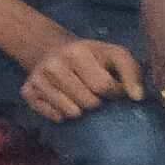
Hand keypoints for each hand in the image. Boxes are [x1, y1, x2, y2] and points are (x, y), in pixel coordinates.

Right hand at [17, 35, 141, 123]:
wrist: (51, 49)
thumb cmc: (91, 56)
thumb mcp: (114, 54)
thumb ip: (131, 72)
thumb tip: (137, 97)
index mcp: (78, 52)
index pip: (103, 86)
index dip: (116, 93)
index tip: (116, 90)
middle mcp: (54, 65)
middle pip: (88, 102)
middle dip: (99, 102)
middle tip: (97, 94)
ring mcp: (38, 79)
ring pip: (71, 112)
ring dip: (82, 109)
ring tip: (81, 96)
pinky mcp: (27, 92)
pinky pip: (54, 116)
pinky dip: (64, 114)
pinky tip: (65, 100)